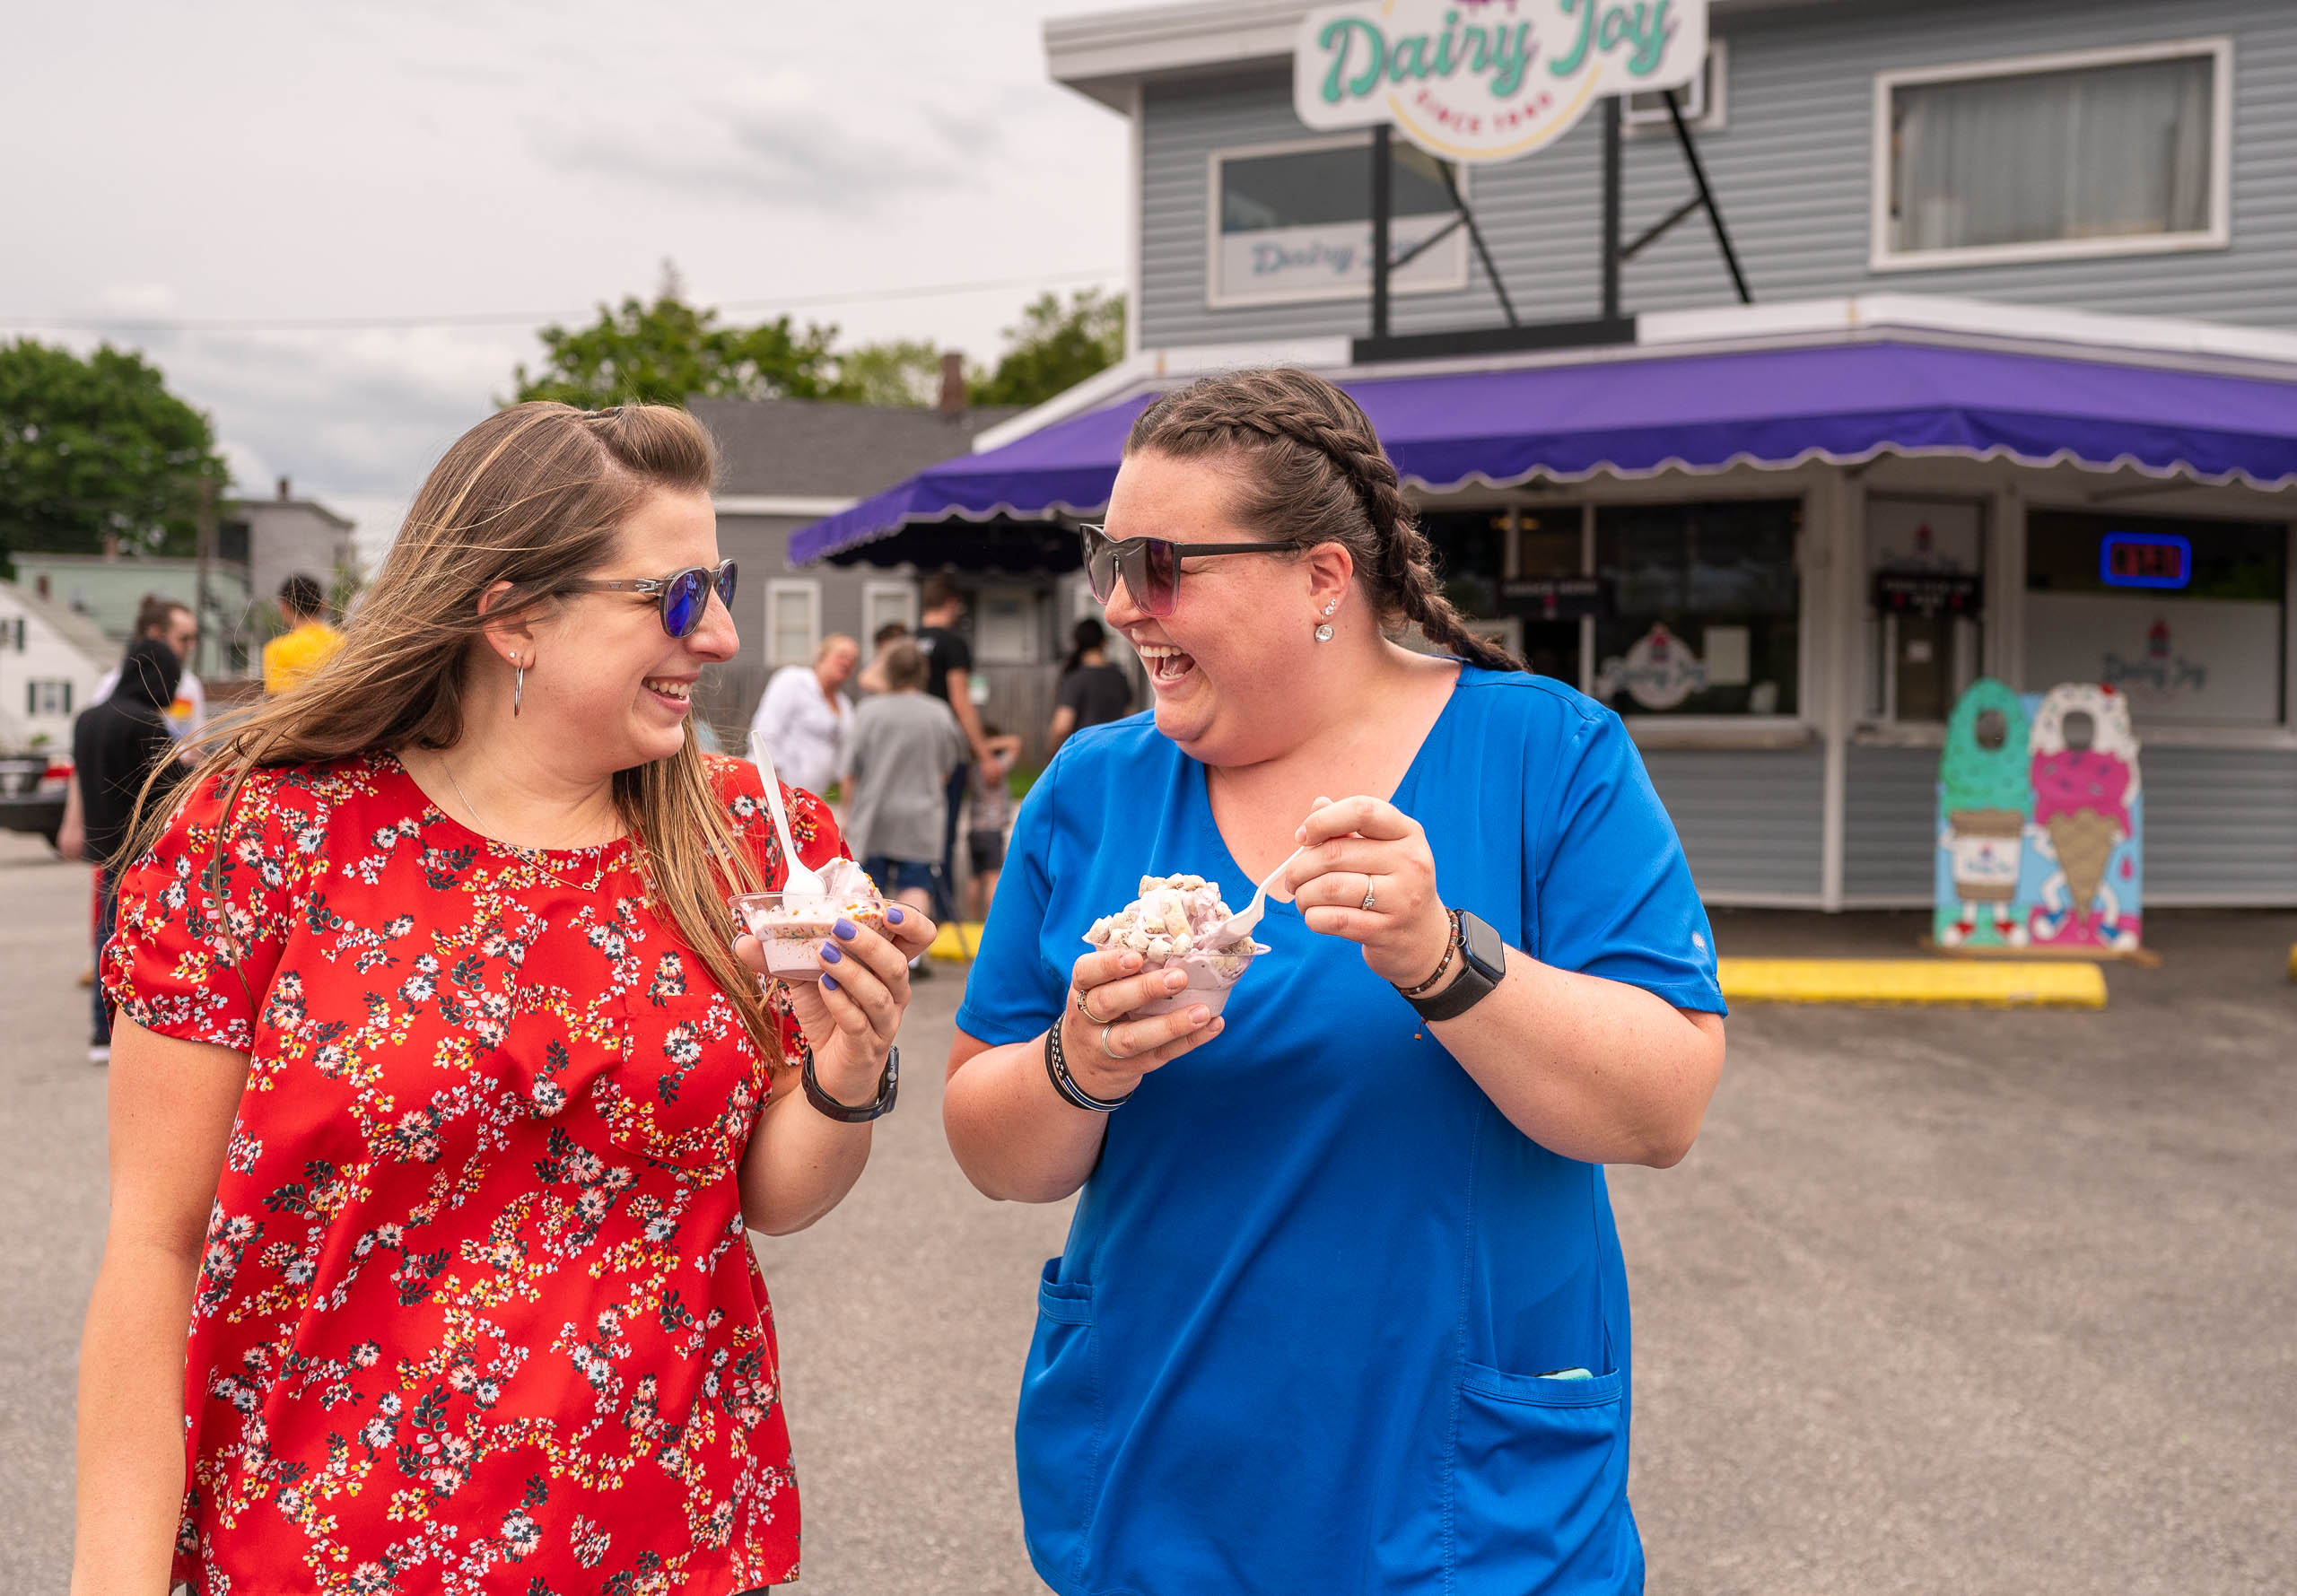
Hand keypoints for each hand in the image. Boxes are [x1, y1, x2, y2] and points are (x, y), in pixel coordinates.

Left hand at [735, 903, 936, 1103]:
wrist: (833, 1069)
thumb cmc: (830, 1015)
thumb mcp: (806, 979)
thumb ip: (781, 957)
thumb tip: (743, 940)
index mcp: (888, 967)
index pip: (919, 938)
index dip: (912, 922)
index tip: (887, 909)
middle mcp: (895, 993)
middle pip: (898, 964)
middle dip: (871, 943)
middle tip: (840, 927)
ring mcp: (884, 1022)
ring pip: (880, 994)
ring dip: (852, 971)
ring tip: (824, 955)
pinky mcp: (867, 1046)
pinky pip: (860, 1023)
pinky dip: (841, 1003)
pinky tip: (823, 988)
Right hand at [1059, 947, 1223, 1101]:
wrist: (1080, 1065)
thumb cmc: (1099, 1011)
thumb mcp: (1097, 989)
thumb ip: (1121, 969)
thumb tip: (1168, 937)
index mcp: (1081, 990)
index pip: (1086, 973)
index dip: (1108, 964)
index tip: (1136, 956)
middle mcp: (1087, 1019)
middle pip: (1108, 1003)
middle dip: (1144, 990)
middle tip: (1178, 978)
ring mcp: (1106, 1047)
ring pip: (1134, 1038)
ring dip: (1172, 1024)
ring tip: (1203, 1011)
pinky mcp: (1130, 1067)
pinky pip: (1160, 1055)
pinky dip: (1189, 1041)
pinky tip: (1212, 1026)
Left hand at [1286, 794, 1451, 987]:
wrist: (1423, 938)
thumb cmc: (1393, 885)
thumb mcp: (1383, 849)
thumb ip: (1349, 827)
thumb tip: (1318, 805)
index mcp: (1408, 833)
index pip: (1362, 811)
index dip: (1323, 820)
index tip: (1303, 836)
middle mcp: (1410, 862)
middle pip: (1335, 854)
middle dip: (1300, 867)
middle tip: (1292, 878)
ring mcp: (1401, 898)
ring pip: (1329, 888)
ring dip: (1303, 894)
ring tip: (1302, 897)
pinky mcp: (1386, 931)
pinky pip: (1333, 919)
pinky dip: (1313, 917)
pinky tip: (1314, 916)